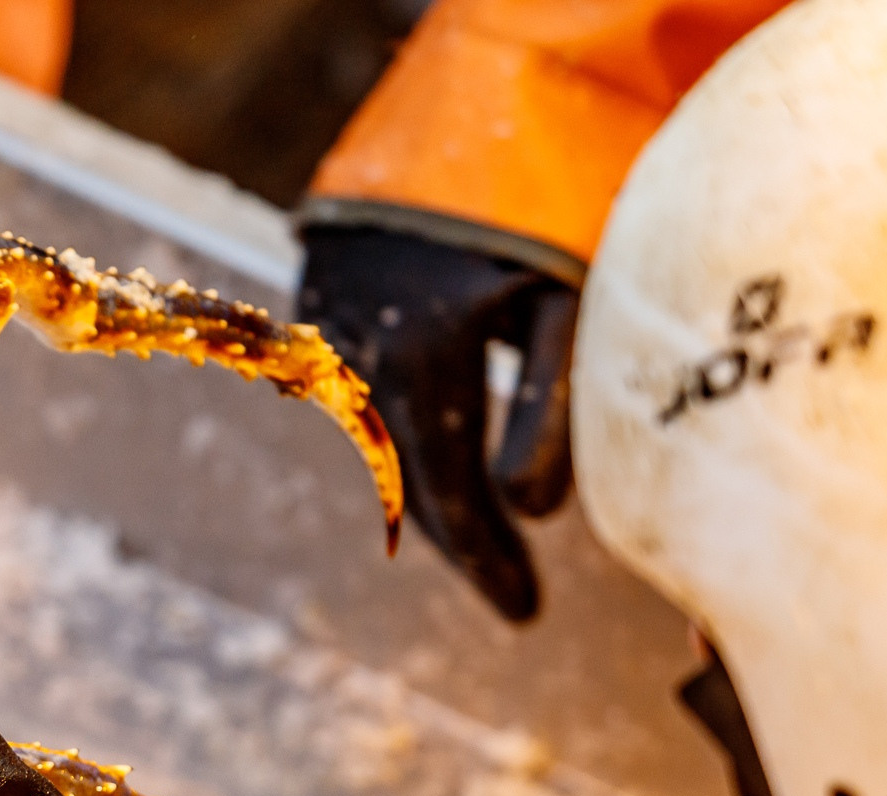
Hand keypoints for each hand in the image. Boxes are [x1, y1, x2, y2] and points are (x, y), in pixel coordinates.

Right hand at [297, 223, 578, 621]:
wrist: (463, 89)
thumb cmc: (537, 191)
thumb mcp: (566, 299)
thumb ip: (550, 409)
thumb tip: (533, 512)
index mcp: (423, 364)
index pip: (456, 498)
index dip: (491, 565)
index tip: (526, 616)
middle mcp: (360, 357)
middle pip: (409, 481)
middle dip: (463, 538)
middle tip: (508, 587)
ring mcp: (328, 329)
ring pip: (378, 437)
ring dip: (427, 484)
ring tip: (477, 528)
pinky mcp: (320, 301)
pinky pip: (356, 388)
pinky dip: (399, 426)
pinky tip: (429, 444)